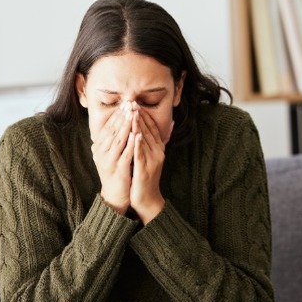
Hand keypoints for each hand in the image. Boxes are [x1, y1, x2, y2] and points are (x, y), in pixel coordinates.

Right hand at [92, 102, 134, 214]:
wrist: (115, 194)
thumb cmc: (115, 172)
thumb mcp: (109, 154)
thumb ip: (111, 140)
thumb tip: (116, 123)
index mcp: (98, 148)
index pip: (108, 127)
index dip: (116, 115)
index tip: (125, 104)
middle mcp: (101, 153)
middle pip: (112, 131)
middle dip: (122, 117)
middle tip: (130, 104)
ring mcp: (109, 161)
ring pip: (118, 140)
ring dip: (126, 126)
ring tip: (133, 114)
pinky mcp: (119, 168)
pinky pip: (126, 153)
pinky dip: (132, 143)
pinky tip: (137, 134)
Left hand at [130, 109, 166, 223]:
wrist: (147, 198)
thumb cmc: (146, 177)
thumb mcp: (151, 157)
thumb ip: (154, 141)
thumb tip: (169, 124)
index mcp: (158, 148)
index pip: (152, 128)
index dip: (144, 115)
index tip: (135, 103)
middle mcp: (158, 153)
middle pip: (149, 131)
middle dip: (140, 116)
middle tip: (132, 103)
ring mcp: (152, 161)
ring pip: (145, 140)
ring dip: (138, 126)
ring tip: (133, 113)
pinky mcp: (145, 169)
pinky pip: (141, 154)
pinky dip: (138, 144)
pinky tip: (135, 135)